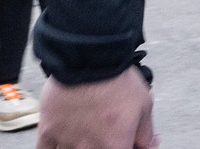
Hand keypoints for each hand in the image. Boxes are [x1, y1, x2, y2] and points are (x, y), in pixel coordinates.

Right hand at [38, 70, 155, 148]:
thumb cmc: (117, 80)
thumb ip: (146, 131)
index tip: (130, 140)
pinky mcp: (49, 131)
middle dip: (106, 144)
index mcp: (115, 146)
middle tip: (109, 131)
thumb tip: (150, 145)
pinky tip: (61, 144)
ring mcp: (67, 142)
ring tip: (87, 129)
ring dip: (81, 145)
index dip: (129, 146)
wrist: (89, 60)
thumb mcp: (144, 104)